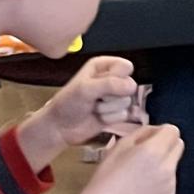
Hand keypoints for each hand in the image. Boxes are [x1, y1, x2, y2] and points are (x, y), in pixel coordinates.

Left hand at [19, 54, 142, 167]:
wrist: (61, 127)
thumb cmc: (67, 104)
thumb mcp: (85, 88)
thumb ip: (109, 84)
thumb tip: (132, 86)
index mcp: (102, 66)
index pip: (125, 66)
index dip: (117, 77)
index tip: (101, 83)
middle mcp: (111, 79)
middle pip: (129, 85)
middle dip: (111, 96)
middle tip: (94, 98)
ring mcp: (115, 97)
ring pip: (126, 101)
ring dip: (108, 108)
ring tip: (94, 107)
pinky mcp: (116, 112)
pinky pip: (124, 115)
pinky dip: (110, 118)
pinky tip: (98, 117)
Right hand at [63, 125, 185, 193]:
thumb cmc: (107, 177)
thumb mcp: (120, 146)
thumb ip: (142, 133)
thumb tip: (155, 131)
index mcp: (153, 151)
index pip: (173, 130)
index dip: (161, 131)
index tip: (151, 137)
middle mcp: (166, 166)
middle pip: (179, 144)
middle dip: (167, 144)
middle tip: (148, 151)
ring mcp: (170, 182)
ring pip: (175, 161)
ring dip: (164, 161)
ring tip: (142, 171)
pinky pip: (171, 177)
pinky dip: (162, 177)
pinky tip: (144, 183)